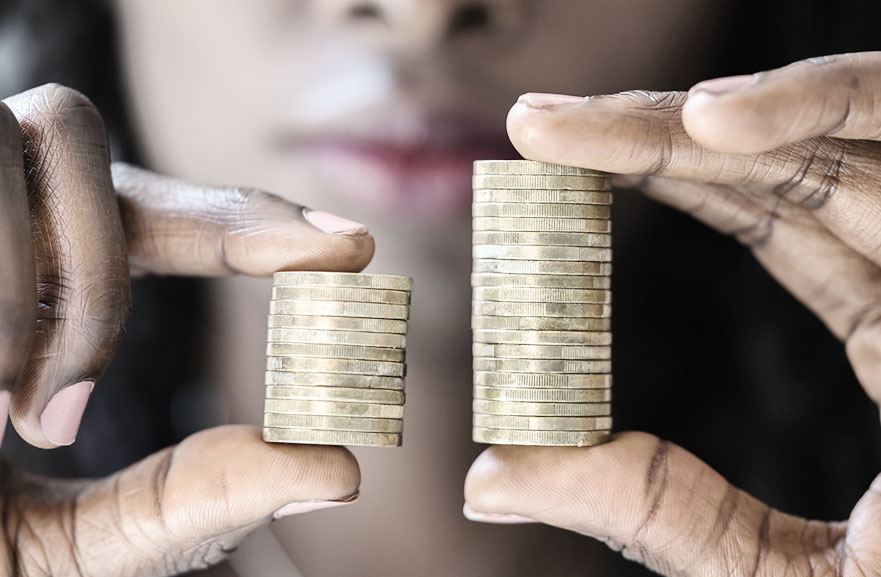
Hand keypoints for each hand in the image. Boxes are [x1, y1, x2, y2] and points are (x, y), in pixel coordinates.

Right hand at [0, 84, 372, 575]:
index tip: (353, 248)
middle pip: (83, 141)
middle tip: (164, 348)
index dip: (251, 220)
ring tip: (11, 406)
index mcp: (25, 287)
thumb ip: (187, 505)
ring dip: (55, 283)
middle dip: (150, 239)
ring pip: (25, 141)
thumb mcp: (66, 549)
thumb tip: (338, 469)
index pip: (155, 218)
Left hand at [464, 52, 880, 575]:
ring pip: (835, 137)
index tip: (544, 166)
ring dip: (703, 118)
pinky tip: (709, 122)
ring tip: (574, 127)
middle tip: (532, 126)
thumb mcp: (774, 568)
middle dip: (648, 136)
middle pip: (780, 168)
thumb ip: (646, 509)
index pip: (766, 219)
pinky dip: (821, 107)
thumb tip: (484, 481)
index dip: (658, 178)